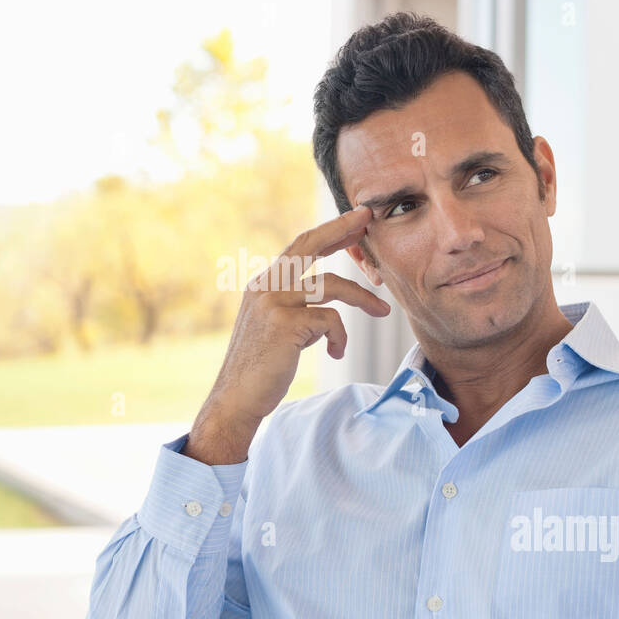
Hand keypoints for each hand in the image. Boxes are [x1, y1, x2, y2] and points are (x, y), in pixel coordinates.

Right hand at [184, 205, 390, 462]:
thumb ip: (294, 305)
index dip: (329, 231)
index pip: (300, 247)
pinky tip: (334, 353)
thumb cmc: (261, 368)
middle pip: (310, 245)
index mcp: (263, 284)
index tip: (354, 221)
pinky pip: (331, 321)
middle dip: (342, 228)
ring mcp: (273, 303)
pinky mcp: (285, 324)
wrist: (236, 399)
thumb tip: (325, 297)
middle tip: (368, 219)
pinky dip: (340, 338)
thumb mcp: (276, 326)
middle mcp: (265, 286)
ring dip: (363, 298)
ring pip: (332, 285)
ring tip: (382, 310)